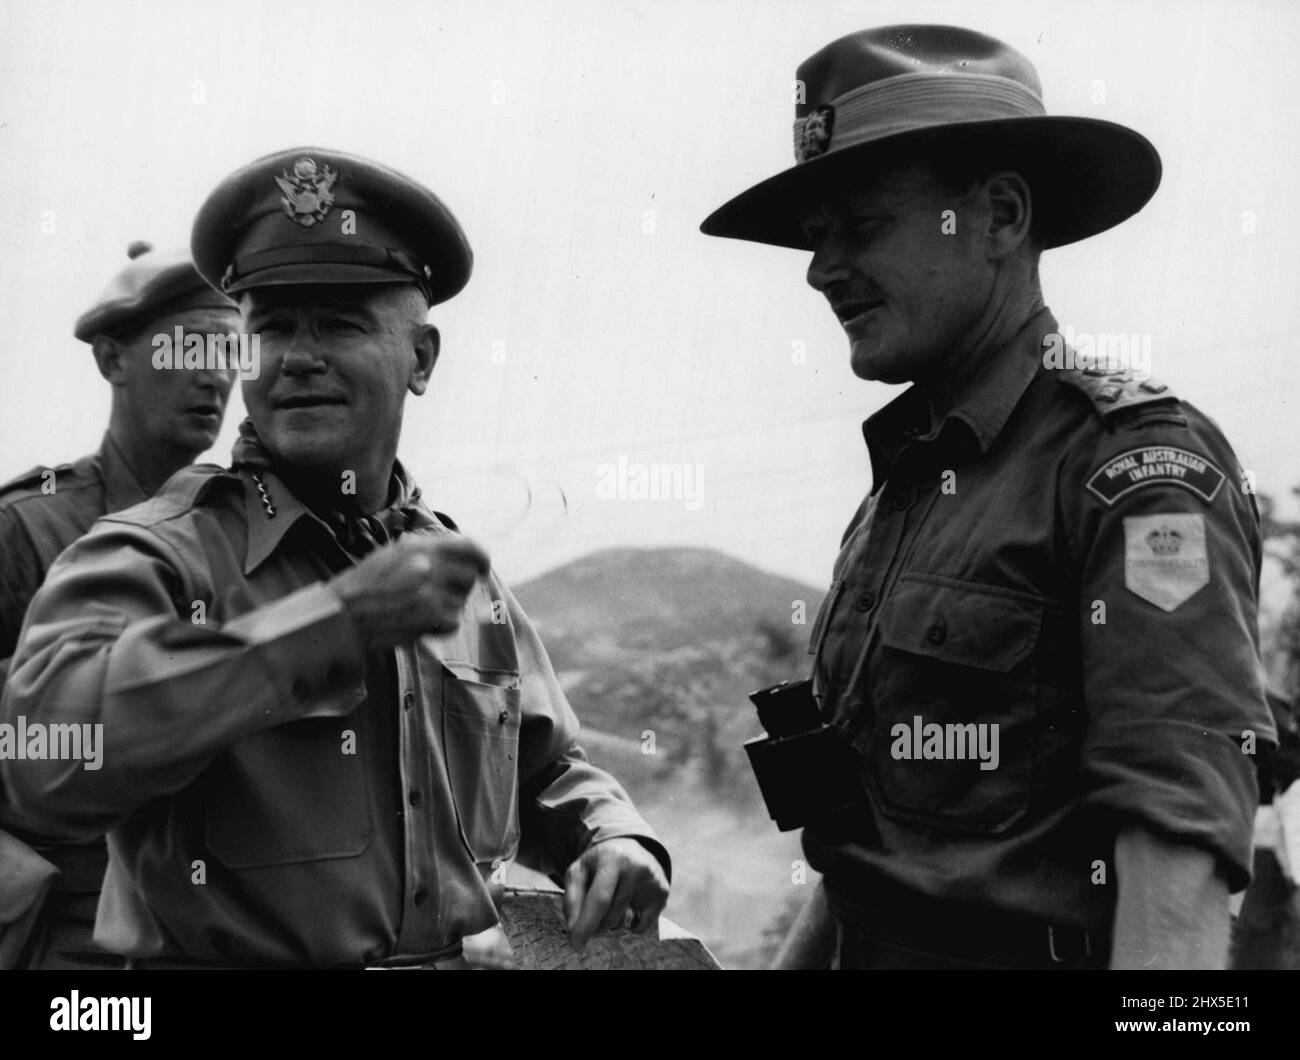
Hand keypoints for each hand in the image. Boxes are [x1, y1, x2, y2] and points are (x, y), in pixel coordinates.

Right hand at [329, 534, 489, 650]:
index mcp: (419, 547)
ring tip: (417, 610)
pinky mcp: (429, 616)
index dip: (481, 558)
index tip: (483, 568)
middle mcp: (427, 564)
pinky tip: (417, 623)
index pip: (469, 546)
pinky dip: (440, 626)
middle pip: (470, 576)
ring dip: (446, 609)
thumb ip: (427, 551)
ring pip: (461, 601)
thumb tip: (463, 554)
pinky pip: (453, 622)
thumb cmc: (365, 586)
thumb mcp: (392, 555)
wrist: (342, 617)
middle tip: (436, 596)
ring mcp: (430, 590)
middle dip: (459, 588)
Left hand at [562, 837, 669, 951]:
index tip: (576, 944)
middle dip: (595, 924)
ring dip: (610, 924)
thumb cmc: (598, 864)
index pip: (600, 899)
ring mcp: (652, 880)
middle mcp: (636, 867)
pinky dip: (630, 926)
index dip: (587, 924)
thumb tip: (574, 930)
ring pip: (623, 924)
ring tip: (610, 902)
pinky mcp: (662, 893)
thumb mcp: (578, 872)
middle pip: (610, 916)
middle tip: (592, 911)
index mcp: (612, 859)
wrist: (629, 846)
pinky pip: (641, 928)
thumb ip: (572, 899)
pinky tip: (628, 906)